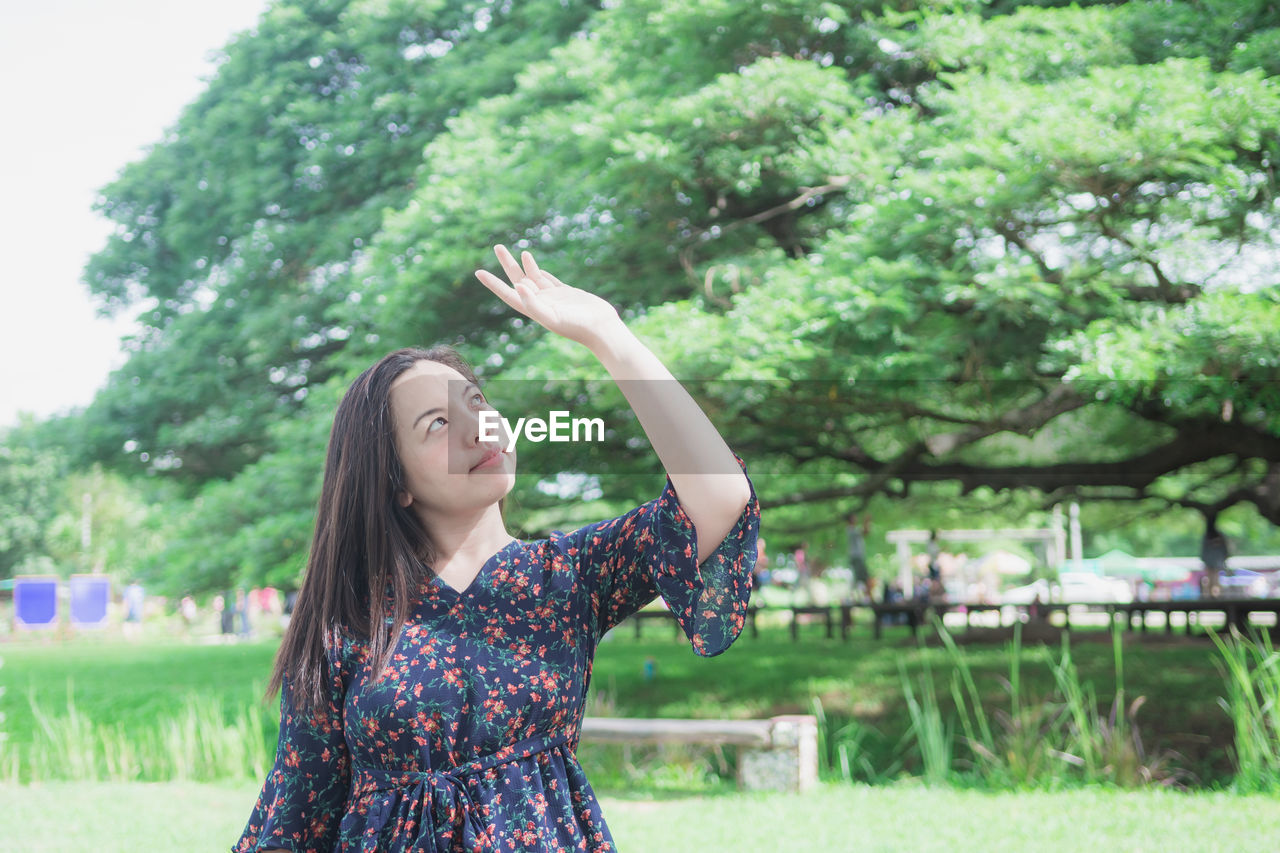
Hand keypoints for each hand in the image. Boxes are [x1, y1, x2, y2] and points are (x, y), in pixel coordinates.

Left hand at [474, 245, 621, 348]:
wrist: (601, 328)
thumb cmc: (577, 326)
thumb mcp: (552, 316)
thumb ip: (533, 303)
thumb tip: (516, 285)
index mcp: (533, 309)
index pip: (508, 294)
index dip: (492, 284)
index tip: (478, 272)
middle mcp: (541, 302)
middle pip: (518, 279)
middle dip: (507, 264)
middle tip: (497, 246)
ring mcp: (554, 297)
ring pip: (534, 277)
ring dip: (524, 265)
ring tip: (518, 252)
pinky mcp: (567, 293)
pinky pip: (549, 280)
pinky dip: (540, 271)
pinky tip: (534, 266)